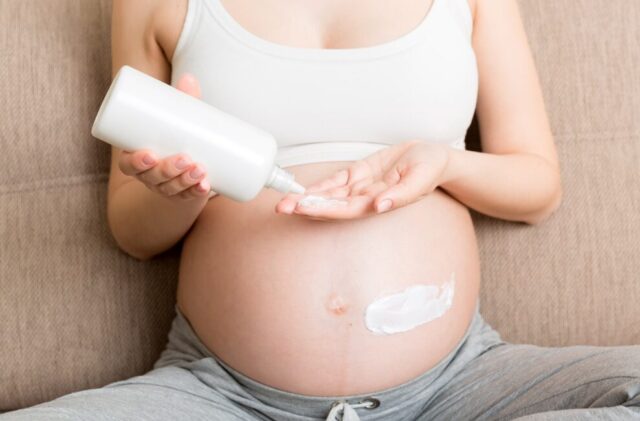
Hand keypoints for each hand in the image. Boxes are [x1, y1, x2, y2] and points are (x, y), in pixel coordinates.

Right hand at [117, 73, 217, 200]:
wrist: (179, 168)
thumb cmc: (171, 137)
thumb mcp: (174, 120)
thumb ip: (181, 102)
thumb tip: (189, 78)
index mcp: (138, 159)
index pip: (129, 165)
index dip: (137, 162)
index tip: (150, 154)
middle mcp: (149, 177)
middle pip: (154, 177)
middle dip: (168, 170)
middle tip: (185, 158)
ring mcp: (166, 188)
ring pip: (172, 188)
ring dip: (185, 180)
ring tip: (200, 169)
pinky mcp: (184, 194)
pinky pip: (188, 198)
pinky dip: (197, 192)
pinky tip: (205, 187)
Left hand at [275, 140, 449, 220]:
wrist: (432, 157)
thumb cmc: (429, 168)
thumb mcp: (420, 179)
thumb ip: (401, 195)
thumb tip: (379, 207)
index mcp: (379, 203)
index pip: (346, 209)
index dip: (324, 208)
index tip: (304, 207)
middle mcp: (365, 199)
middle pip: (331, 205)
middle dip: (307, 206)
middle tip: (282, 207)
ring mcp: (360, 187)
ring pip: (329, 195)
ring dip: (307, 198)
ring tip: (284, 201)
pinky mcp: (358, 174)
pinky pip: (335, 182)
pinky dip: (318, 186)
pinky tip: (301, 190)